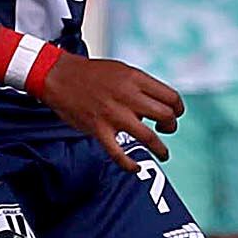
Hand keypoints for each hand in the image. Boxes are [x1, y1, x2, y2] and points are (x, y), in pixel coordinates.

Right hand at [38, 54, 183, 161]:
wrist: (59, 75)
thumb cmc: (90, 73)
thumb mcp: (122, 70)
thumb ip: (141, 86)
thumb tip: (156, 106)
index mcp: (135, 79)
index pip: (171, 97)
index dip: (178, 109)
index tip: (175, 114)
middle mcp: (128, 96)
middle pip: (165, 116)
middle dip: (171, 126)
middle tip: (166, 130)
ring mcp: (114, 114)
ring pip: (149, 137)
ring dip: (160, 149)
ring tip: (164, 154)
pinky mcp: (99, 129)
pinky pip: (118, 153)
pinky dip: (129, 164)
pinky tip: (134, 167)